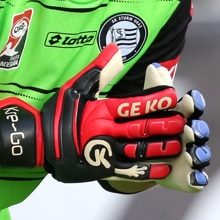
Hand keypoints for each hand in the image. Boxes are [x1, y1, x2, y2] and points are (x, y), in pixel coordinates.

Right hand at [0, 45, 186, 182]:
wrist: (37, 142)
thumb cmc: (57, 113)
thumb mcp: (75, 87)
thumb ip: (99, 70)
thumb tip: (115, 48)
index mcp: (100, 111)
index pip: (132, 104)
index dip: (154, 100)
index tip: (172, 96)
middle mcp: (104, 131)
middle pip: (139, 128)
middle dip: (163, 125)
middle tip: (182, 122)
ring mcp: (103, 151)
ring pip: (138, 150)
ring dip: (159, 147)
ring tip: (178, 144)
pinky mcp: (101, 168)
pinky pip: (129, 170)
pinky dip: (147, 170)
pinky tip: (163, 168)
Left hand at [104, 63, 210, 192]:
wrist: (138, 157)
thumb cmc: (144, 124)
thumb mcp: (144, 107)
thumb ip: (152, 89)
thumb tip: (155, 67)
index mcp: (181, 116)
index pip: (191, 107)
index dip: (193, 104)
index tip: (191, 99)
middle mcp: (191, 136)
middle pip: (198, 131)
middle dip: (197, 131)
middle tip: (192, 130)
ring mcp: (191, 157)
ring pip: (200, 155)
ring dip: (199, 154)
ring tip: (194, 155)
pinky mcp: (188, 177)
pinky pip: (196, 179)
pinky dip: (197, 179)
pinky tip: (196, 178)